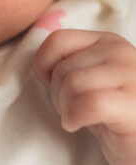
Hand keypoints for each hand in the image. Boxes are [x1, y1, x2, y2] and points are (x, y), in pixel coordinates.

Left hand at [33, 29, 135, 164]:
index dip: (45, 67)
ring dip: (66, 108)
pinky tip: (78, 124)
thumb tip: (37, 53)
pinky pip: (88, 104)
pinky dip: (74, 118)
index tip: (58, 87)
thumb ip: (68, 62)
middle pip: (62, 68)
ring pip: (72, 84)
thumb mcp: (89, 79)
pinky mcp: (132, 105)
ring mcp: (130, 77)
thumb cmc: (110, 114)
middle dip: (58, 94)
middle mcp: (121, 52)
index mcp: (108, 42)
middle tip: (74, 109)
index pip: (56, 40)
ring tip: (79, 117)